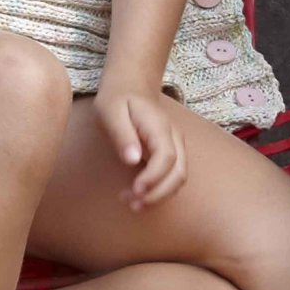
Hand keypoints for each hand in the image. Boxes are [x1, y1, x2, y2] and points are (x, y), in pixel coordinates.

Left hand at [93, 77, 186, 211]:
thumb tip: (132, 160)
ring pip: (177, 178)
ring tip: (131, 204)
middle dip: (159, 194)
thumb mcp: (110, 111)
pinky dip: (157, 190)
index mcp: (159, 126)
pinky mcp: (169, 154)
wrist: (131, 85)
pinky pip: (170, 177)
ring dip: (158, 196)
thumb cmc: (117, 98)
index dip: (154, 178)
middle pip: (179, 173)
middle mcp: (173, 138)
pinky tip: (136, 195)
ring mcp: (174, 146)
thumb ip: (122, 134)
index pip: (167, 157)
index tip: (136, 190)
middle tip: (133, 205)